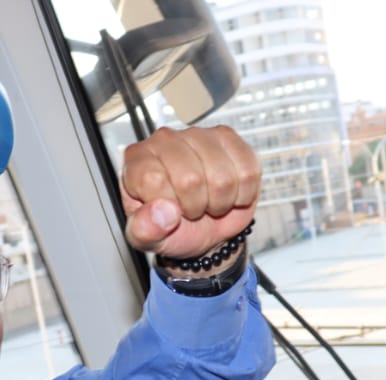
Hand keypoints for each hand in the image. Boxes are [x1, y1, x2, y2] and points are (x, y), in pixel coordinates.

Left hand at [119, 126, 259, 259]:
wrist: (203, 230)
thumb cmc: (170, 228)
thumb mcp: (147, 239)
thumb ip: (144, 230)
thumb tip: (162, 211)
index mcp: (137, 159)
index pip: (152, 179)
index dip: (165, 205)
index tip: (166, 211)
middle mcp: (165, 139)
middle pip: (190, 179)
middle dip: (195, 207)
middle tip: (190, 209)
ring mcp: (199, 135)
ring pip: (222, 178)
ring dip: (219, 202)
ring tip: (207, 201)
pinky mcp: (229, 139)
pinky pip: (247, 173)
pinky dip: (241, 194)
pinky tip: (227, 192)